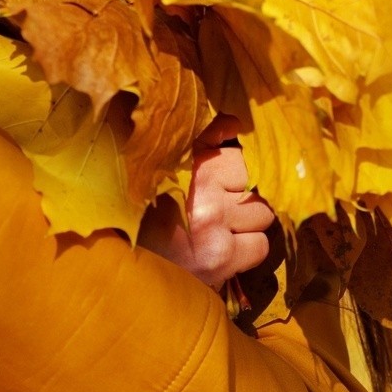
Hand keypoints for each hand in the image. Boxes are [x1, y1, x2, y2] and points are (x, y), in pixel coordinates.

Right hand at [136, 117, 274, 289]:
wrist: (128, 268)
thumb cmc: (148, 215)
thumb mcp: (167, 169)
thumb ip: (201, 140)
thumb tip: (233, 124)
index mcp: (187, 163)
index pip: (238, 155)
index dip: (229, 172)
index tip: (213, 185)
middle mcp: (202, 190)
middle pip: (253, 183)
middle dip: (240, 197)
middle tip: (216, 211)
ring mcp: (213, 225)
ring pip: (262, 213)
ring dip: (247, 223)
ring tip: (221, 230)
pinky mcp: (220, 256)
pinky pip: (260, 245)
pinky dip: (248, 250)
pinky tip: (225, 251)